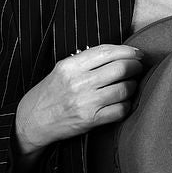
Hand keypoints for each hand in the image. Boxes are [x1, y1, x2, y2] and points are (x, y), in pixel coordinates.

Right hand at [15, 44, 143, 154]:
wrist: (31, 121)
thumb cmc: (50, 92)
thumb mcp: (62, 69)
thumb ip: (87, 60)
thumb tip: (120, 54)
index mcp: (71, 66)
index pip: (107, 52)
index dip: (128, 51)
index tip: (137, 53)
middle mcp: (78, 82)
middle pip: (120, 69)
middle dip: (135, 66)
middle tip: (139, 67)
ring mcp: (85, 102)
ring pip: (124, 89)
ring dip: (133, 85)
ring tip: (132, 84)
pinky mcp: (90, 120)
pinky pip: (120, 110)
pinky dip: (128, 104)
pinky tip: (125, 101)